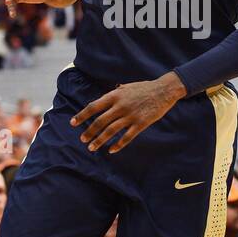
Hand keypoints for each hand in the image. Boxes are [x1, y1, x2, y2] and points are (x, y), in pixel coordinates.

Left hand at [70, 72, 185, 153]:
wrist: (164, 90)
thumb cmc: (144, 88)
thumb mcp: (127, 87)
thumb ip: (115, 92)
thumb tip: (106, 96)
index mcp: (115, 95)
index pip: (93, 107)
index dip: (82, 116)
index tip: (73, 123)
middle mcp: (120, 106)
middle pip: (100, 122)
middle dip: (89, 132)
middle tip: (83, 140)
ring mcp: (130, 116)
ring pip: (111, 131)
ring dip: (100, 140)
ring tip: (92, 148)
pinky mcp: (141, 124)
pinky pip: (127, 137)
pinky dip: (118, 145)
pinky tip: (111, 150)